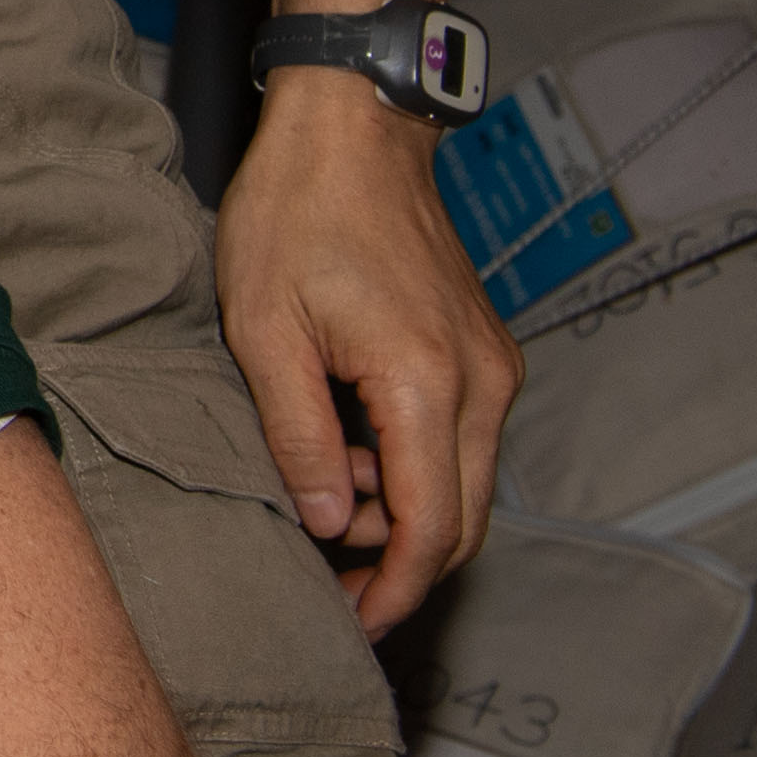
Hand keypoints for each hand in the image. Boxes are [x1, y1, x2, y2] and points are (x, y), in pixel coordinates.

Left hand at [214, 73, 518, 631]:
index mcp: (427, 385)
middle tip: (325, 578)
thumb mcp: (264, 328)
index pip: (429, 529)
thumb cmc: (297, 212)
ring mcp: (493, 367)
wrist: (353, 129)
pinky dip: (411, 466)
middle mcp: (483, 385)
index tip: (355, 626)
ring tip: (316, 483)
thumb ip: (297, 435)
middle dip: (394, 563)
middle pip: (460, 521)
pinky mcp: (484, 351)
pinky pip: (459, 440)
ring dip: (397, 510)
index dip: (394, 591)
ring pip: (463, 484)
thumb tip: (322, 520)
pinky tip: (346, 445)